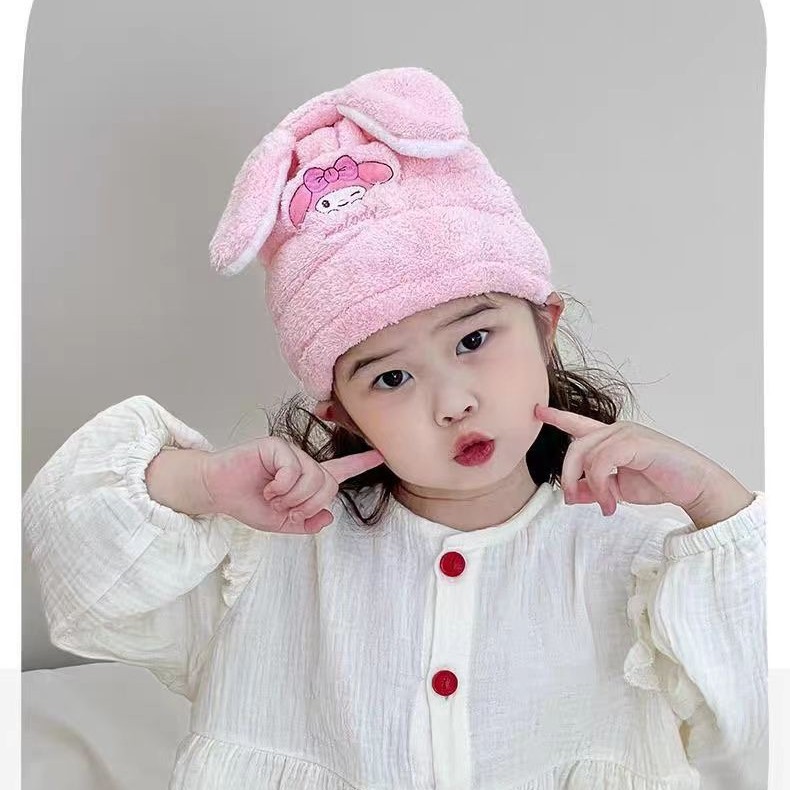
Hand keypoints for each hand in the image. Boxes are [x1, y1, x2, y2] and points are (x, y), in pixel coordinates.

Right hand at [202, 436, 384, 533]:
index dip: (361, 464)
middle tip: (284, 509)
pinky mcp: (276, 446)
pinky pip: (294, 469)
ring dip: (292, 498)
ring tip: (273, 499)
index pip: (340, 471)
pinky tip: (268, 489)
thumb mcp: (280, 523)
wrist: (218, 491)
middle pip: (328, 485)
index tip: (382, 455)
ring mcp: (291, 453)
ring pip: (313, 478)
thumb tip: (327, 518)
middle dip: (308, 505)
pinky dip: (282, 487)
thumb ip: (305, 523)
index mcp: (307, 479)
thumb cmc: (247, 502)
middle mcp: (303, 463)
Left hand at [534, 403, 717, 516]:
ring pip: (587, 456)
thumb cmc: (660, 482)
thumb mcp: (618, 489)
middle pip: (575, 447)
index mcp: (611, 437)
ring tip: (606, 505)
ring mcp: (626, 433)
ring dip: (591, 487)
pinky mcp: (635, 442)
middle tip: (572, 500)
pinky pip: (602, 462)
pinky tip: (611, 502)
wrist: (694, 486)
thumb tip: (569, 495)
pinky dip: (601, 486)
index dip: (558, 417)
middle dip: (567, 475)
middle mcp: (616, 430)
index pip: (579, 423)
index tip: (538, 410)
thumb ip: (593, 489)